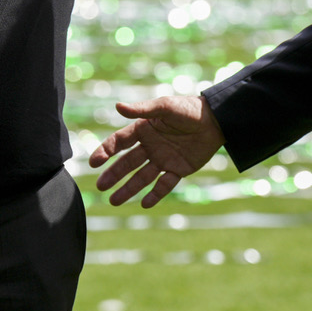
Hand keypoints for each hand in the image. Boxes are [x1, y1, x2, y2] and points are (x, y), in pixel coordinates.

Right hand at [90, 96, 225, 207]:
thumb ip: (142, 110)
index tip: (94, 162)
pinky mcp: (179, 169)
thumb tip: (117, 106)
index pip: (120, 142)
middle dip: (113, 175)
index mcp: (144, 129)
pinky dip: (155, 194)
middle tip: (100, 186)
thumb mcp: (165, 107)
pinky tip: (145, 204)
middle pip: (127, 163)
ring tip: (113, 201)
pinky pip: (165, 184)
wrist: (217, 120)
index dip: (106, 151)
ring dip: (128, 189)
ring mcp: (164, 158)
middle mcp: (151, 145)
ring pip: (142, 177)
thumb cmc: (189, 109)